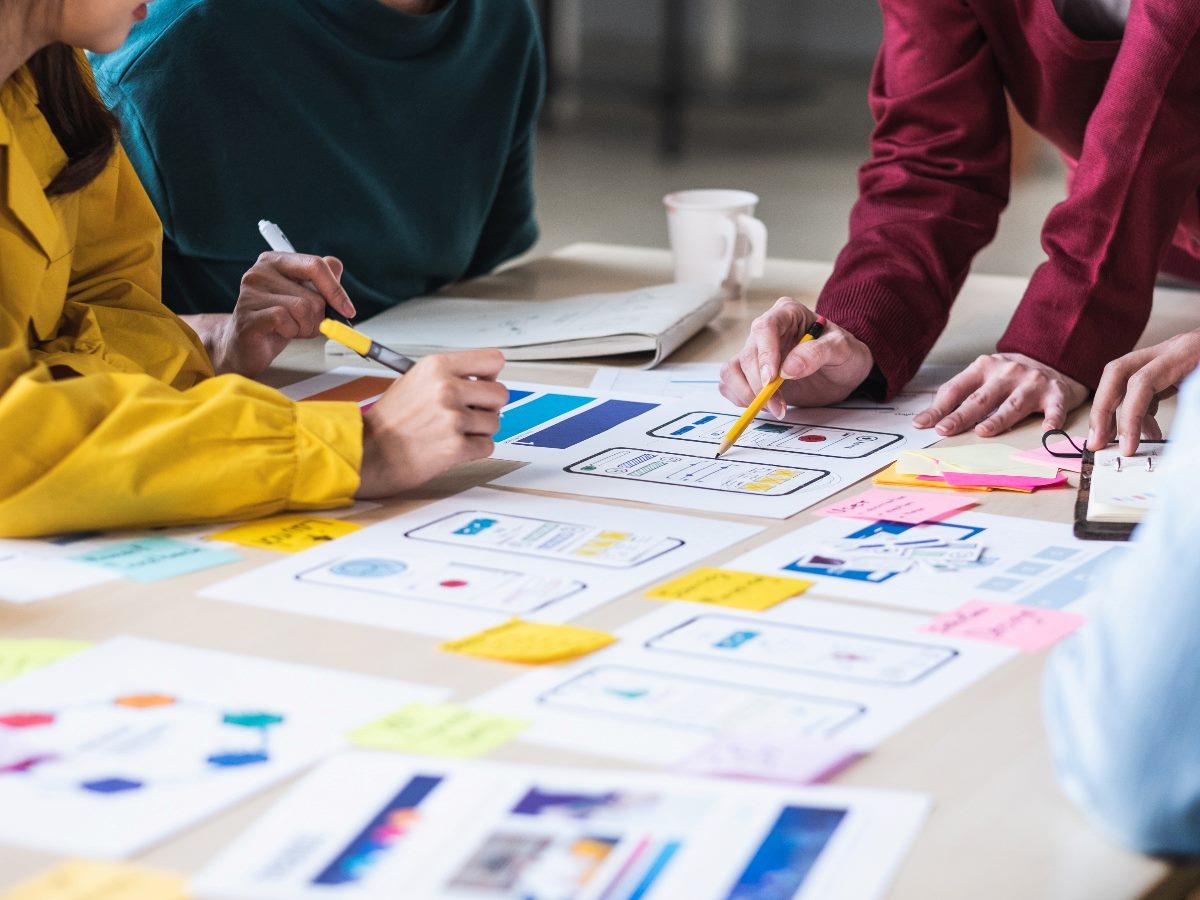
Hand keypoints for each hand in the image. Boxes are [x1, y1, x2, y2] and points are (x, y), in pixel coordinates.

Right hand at [211, 252, 356, 375]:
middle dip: (318, 317)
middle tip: (304, 324)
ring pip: (303, 309)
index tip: (347, 309)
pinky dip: (292, 332)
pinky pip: (286, 321)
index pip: (316, 265)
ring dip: (305, 327)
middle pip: (314, 295)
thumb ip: (322, 280)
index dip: (336, 290)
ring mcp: (251, 292)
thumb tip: (336, 268)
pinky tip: (281, 332)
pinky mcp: (247, 315)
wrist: (247, 346)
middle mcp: (260, 271)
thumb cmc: (278, 321)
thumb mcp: (305, 297)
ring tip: (291, 328)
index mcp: (276, 261)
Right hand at [356, 349, 506, 497]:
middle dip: (488, 406)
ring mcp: (453, 419)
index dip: (490, 375)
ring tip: (455, 432)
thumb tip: (481, 379)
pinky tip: (453, 446)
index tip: (483, 384)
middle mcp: (447, 389)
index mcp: (437, 367)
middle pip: (500, 393)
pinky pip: (487, 446)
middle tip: (470, 413)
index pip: (493, 360)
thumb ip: (448, 376)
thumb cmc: (388, 421)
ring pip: (495, 422)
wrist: (368, 453)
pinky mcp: (457, 447)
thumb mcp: (414, 381)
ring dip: (480, 430)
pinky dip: (474, 450)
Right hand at [719, 297, 874, 417]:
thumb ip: (818, 353)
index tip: (771, 379)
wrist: (842, 372)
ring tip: (773, 407)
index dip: (764, 354)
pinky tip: (762, 405)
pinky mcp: (749, 374)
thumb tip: (789, 368)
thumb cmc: (843, 354)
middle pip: (747, 354)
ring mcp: (755, 353)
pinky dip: (740, 398)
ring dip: (747, 394)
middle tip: (778, 406)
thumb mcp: (843, 349)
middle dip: (759, 385)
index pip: (765, 328)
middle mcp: (766, 331)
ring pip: (732, 370)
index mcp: (787, 314)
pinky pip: (730, 384)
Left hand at [914, 352, 1086, 436]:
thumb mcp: (983, 376)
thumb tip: (926, 420)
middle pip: (981, 398)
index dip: (939, 408)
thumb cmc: (1009, 376)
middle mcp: (1007, 373)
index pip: (956, 389)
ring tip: (983, 431)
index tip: (923, 424)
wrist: (1054, 360)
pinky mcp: (1056, 393)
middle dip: (961, 415)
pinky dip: (1052, 419)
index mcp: (983, 368)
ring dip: (998, 419)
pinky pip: (1054, 408)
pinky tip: (1046, 430)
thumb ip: (958, 395)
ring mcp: (1032, 382)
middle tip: (945, 429)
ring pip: (1012, 404)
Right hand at [1089, 330, 1199, 453]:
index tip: (1129, 448)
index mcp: (1186, 351)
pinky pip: (1143, 387)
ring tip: (1119, 444)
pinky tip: (1148, 434)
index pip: (1142, 382)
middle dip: (1103, 410)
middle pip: (1117, 373)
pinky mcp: (1173, 367)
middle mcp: (1171, 349)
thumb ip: (1197, 407)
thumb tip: (1174, 441)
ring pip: (1124, 379)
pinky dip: (1139, 411)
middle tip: (1098, 443)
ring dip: (1115, 412)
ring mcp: (1169, 356)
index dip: (1129, 417)